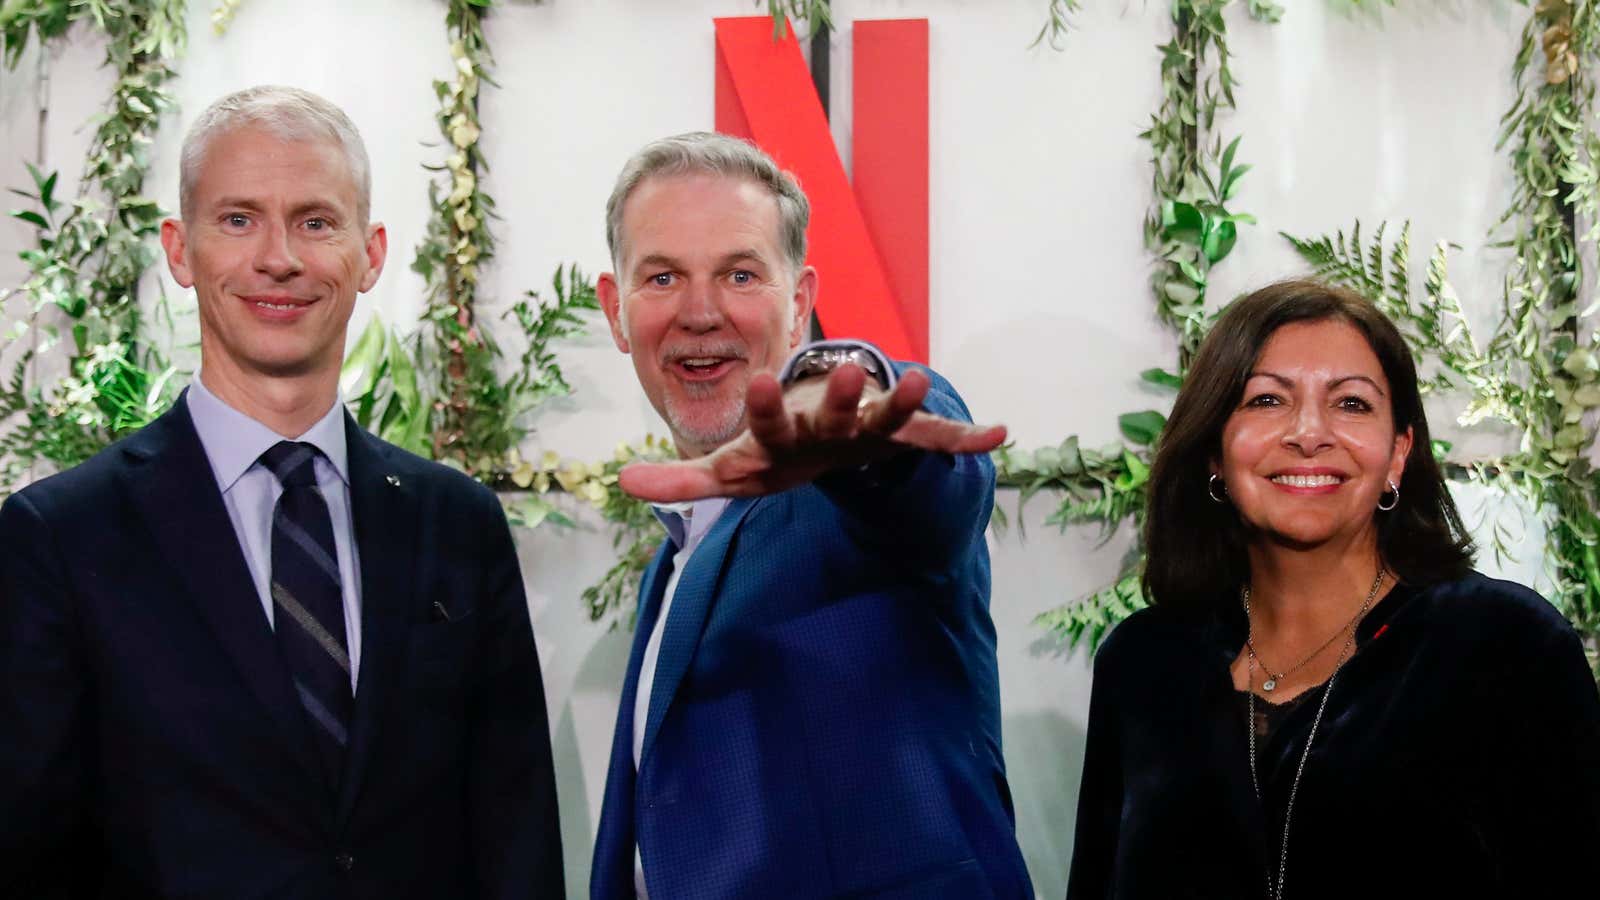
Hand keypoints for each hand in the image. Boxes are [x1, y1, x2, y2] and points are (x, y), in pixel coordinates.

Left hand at [618, 364, 1005, 501]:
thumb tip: (620, 481)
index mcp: (783, 431)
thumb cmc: (778, 451)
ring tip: (923, 377)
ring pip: (887, 415)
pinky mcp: (902, 437)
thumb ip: (680, 481)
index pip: (768, 418)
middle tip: (850, 372)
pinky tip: (1001, 435)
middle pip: (833, 411)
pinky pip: (936, 440)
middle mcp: (827, 422)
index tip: (758, 375)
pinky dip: (968, 438)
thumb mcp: (731, 471)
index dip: (764, 403)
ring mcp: (868, 427)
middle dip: (842, 396)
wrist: (832, 430)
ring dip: (904, 400)